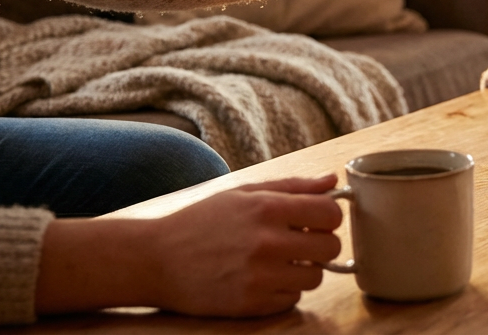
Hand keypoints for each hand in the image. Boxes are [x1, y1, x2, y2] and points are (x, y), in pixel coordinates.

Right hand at [149, 175, 344, 316]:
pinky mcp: (251, 305)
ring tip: (277, 261)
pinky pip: (293, 299)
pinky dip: (283, 291)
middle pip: (331, 247)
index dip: (328, 218)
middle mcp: (267, 243)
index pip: (331, 214)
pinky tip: (261, 279)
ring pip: (315, 277)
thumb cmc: (201, 222)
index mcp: (267, 208)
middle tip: (297, 243)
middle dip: (319, 244)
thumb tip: (333, 182)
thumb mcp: (244, 193)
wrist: (154, 261)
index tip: (314, 221)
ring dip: (303, 270)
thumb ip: (293, 186)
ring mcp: (260, 277)